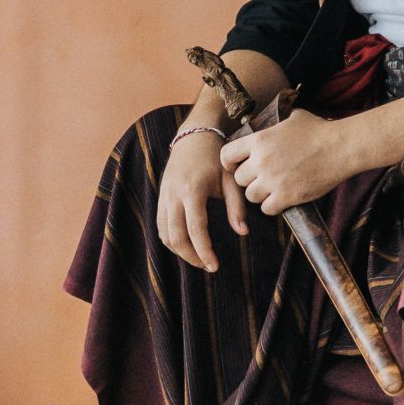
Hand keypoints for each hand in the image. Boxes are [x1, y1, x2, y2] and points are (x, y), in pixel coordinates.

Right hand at [157, 127, 249, 272]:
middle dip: (191, 256)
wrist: (194, 137)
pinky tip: (186, 246)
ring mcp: (164, 196)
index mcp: (192, 190)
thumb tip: (242, 232)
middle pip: (176, 237)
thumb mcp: (231, 180)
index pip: (195, 230)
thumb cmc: (216, 158)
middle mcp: (174, 195)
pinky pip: (160, 225)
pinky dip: (171, 240)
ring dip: (179, 251)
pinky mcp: (161, 197)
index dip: (204, 251)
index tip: (214, 266)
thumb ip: (237, 207)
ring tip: (198, 259)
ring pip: (165, 234)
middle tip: (208, 267)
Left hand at [221, 110, 354, 213]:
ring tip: (271, 188)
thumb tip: (268, 120)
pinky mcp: (287, 196)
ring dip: (259, 193)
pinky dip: (272, 206)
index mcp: (259, 140)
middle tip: (261, 176)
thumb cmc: (319, 130)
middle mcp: (262, 161)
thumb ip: (274, 123)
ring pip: (250, 196)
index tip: (235, 165)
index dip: (229, 162)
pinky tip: (281, 198)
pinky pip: (267, 209)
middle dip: (248, 178)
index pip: (227, 155)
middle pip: (239, 179)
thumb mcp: (291, 117)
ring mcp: (273, 181)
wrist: (340, 148)